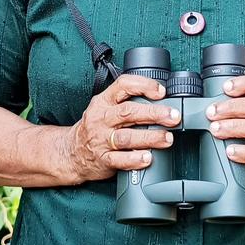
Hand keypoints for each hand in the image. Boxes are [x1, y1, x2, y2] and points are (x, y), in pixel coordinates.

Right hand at [64, 74, 180, 182]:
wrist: (71, 152)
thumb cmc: (96, 127)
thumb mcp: (105, 107)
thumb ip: (128, 102)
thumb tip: (163, 102)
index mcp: (104, 101)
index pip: (123, 85)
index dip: (144, 86)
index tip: (161, 92)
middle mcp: (101, 118)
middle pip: (128, 112)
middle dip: (154, 113)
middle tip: (173, 116)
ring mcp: (101, 139)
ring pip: (126, 137)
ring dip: (149, 137)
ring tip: (167, 138)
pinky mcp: (102, 159)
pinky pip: (119, 159)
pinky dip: (134, 159)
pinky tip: (147, 158)